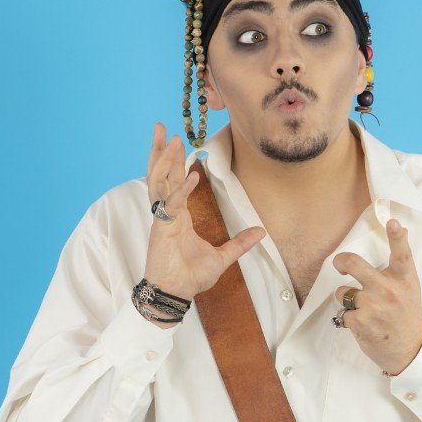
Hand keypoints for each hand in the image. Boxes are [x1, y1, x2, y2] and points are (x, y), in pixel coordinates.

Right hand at [144, 122, 265, 300]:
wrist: (176, 295)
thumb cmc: (190, 277)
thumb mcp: (222, 257)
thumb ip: (239, 243)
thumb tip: (261, 232)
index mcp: (178, 215)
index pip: (172, 180)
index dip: (173, 161)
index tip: (177, 141)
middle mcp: (168, 212)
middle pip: (160, 174)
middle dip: (160, 150)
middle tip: (161, 126)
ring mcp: (163, 219)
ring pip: (160, 182)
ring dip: (164, 160)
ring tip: (169, 138)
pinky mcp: (163, 229)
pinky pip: (171, 205)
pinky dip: (181, 190)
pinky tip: (191, 175)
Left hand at [333, 219, 421, 375]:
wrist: (408, 349)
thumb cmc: (405, 314)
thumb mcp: (409, 287)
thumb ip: (399, 264)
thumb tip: (400, 229)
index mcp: (404, 279)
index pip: (402, 254)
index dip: (397, 237)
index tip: (393, 223)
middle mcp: (389, 290)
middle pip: (355, 264)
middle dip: (341, 261)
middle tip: (340, 265)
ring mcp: (373, 306)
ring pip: (342, 292)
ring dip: (346, 299)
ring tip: (363, 309)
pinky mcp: (360, 321)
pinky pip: (342, 312)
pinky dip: (348, 318)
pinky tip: (363, 323)